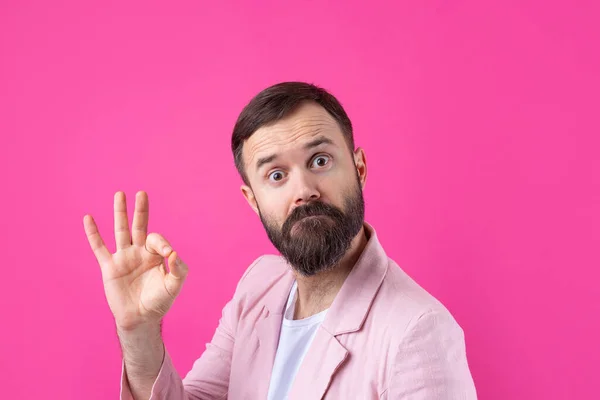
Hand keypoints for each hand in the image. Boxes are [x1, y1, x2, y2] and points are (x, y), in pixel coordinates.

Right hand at [83, 191, 187, 330]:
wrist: (140, 319)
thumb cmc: (159, 302)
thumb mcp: (174, 285)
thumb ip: (178, 269)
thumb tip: (174, 253)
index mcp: (155, 255)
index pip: (156, 239)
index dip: (162, 243)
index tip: (168, 254)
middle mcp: (139, 252)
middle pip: (139, 226)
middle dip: (140, 210)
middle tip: (141, 193)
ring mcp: (123, 258)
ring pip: (120, 231)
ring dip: (120, 213)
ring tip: (120, 194)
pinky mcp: (109, 267)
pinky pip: (99, 248)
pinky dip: (93, 233)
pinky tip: (88, 218)